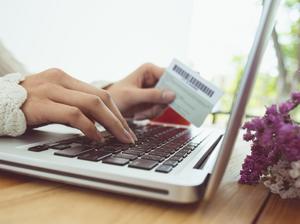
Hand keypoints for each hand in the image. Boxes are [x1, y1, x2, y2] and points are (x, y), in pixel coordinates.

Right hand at [20, 68, 135, 142]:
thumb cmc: (26, 105)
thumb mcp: (53, 100)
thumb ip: (73, 105)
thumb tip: (98, 122)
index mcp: (65, 78)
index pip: (100, 93)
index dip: (117, 111)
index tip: (126, 127)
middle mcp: (60, 80)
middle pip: (101, 97)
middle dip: (119, 119)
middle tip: (129, 136)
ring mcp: (50, 90)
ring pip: (92, 104)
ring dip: (111, 124)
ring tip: (120, 139)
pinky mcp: (41, 104)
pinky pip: (74, 115)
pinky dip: (90, 127)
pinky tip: (97, 138)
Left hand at [106, 63, 175, 119]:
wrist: (107, 109)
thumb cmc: (115, 97)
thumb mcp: (132, 96)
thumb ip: (152, 95)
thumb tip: (172, 95)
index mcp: (150, 70)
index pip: (170, 75)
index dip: (176, 85)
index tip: (176, 97)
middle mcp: (154, 78)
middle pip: (170, 91)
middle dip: (159, 104)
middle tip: (149, 110)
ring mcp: (155, 90)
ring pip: (166, 103)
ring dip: (153, 111)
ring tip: (139, 114)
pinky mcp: (154, 101)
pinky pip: (160, 109)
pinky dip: (150, 114)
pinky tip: (139, 115)